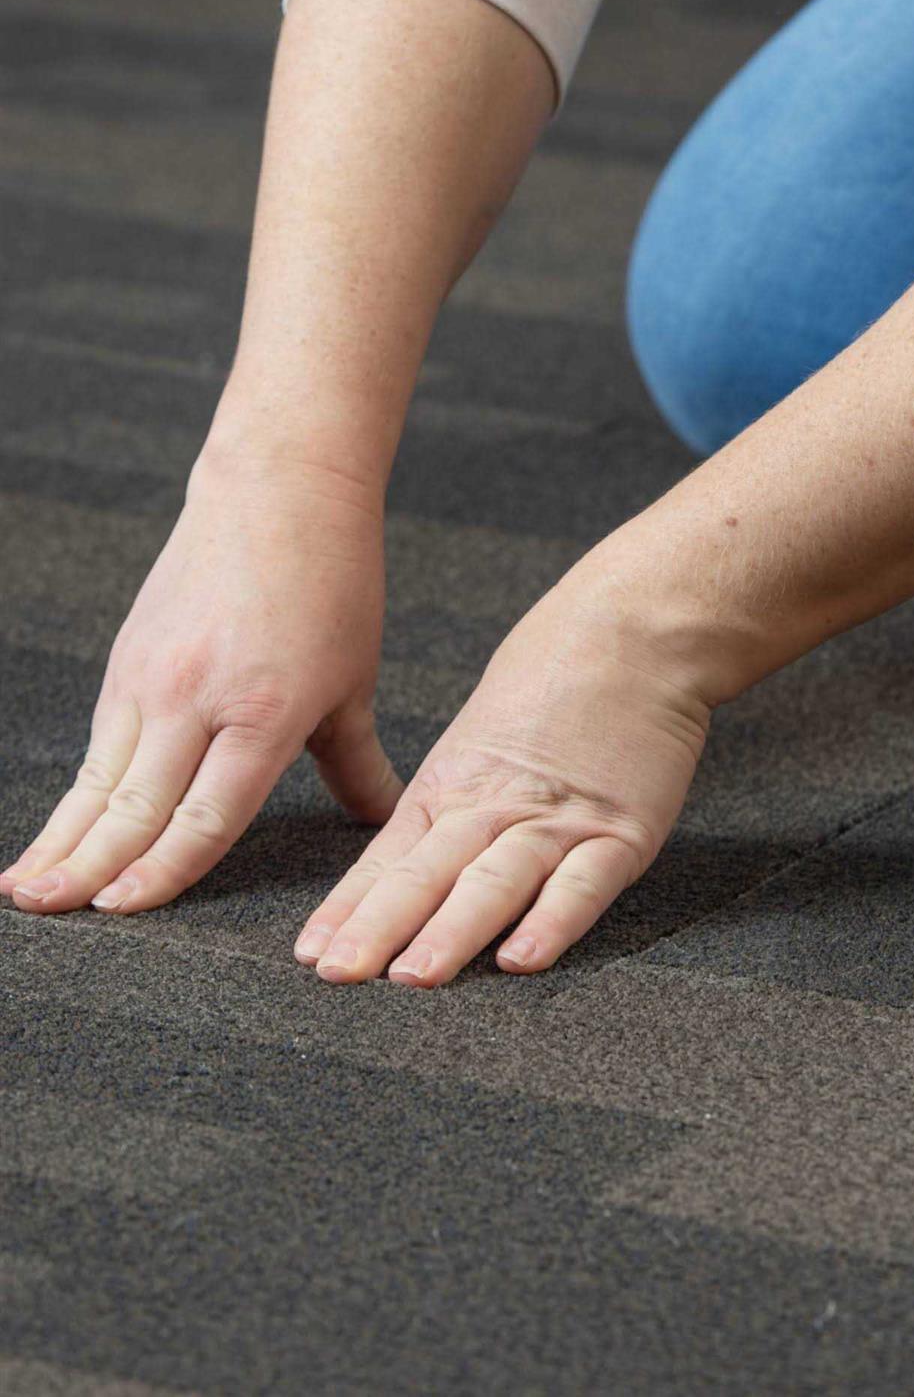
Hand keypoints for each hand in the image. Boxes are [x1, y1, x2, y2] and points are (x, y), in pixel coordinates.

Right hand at [2, 448, 400, 914]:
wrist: (279, 493)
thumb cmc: (333, 585)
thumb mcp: (354, 681)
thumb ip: (356, 762)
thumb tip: (384, 819)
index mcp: (265, 712)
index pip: (206, 814)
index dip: (163, 870)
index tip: (125, 909)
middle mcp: (197, 699)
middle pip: (136, 805)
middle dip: (90, 867)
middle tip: (52, 914)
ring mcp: (152, 678)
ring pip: (101, 778)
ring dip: (62, 838)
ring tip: (26, 891)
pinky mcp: (128, 661)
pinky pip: (99, 743)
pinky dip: (76, 793)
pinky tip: (56, 828)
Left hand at [294, 583, 710, 984]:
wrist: (639, 628)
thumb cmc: (561, 668)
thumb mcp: (483, 729)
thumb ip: (456, 794)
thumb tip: (420, 849)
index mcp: (454, 786)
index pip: (389, 860)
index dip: (349, 909)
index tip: (310, 955)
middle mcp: (496, 807)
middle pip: (428, 874)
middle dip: (379, 929)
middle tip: (340, 974)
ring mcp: (559, 820)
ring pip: (495, 882)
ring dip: (452, 932)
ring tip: (416, 977)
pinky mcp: (624, 830)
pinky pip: (582, 884)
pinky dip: (552, 923)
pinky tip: (523, 958)